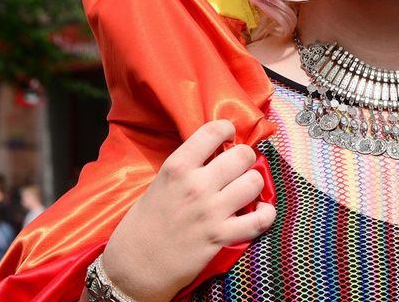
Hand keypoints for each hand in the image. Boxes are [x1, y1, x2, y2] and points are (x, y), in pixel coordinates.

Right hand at [100, 120, 275, 301]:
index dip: (227, 130)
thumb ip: (187, 168)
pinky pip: (260, 220)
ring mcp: (211, 211)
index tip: (229, 136)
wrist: (132, 269)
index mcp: (176, 168)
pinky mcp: (221, 237)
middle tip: (238, 168)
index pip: (213, 131)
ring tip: (245, 190)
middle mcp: (196, 185)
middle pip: (242, 155)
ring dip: (253, 184)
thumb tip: (215, 152)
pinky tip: (260, 213)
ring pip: (255, 181)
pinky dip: (266, 215)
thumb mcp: (159, 184)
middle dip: (244, 159)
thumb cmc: (141, 225)